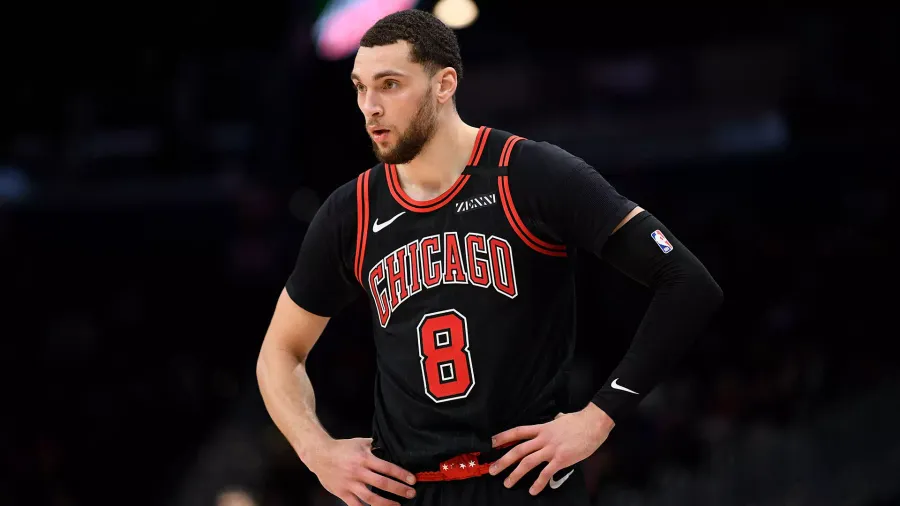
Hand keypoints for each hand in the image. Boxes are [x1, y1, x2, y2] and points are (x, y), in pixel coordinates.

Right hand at [305, 437, 416, 505]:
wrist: (319, 455)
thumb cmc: (342, 448)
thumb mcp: (360, 442)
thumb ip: (375, 446)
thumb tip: (390, 447)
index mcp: (364, 458)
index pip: (387, 467)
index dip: (401, 474)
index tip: (412, 480)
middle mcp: (358, 472)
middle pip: (382, 483)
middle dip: (398, 489)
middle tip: (411, 494)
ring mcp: (350, 484)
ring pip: (370, 498)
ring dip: (386, 503)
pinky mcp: (342, 493)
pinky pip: (356, 505)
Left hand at [488, 403, 614, 495]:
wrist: (593, 423)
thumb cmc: (579, 421)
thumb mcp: (561, 419)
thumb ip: (555, 422)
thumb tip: (556, 419)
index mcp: (542, 428)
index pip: (518, 432)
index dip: (504, 437)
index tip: (491, 442)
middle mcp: (543, 439)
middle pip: (519, 450)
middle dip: (504, 461)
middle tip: (493, 470)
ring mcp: (551, 449)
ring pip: (528, 462)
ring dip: (516, 474)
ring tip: (507, 483)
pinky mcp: (561, 459)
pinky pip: (546, 473)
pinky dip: (538, 483)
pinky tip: (533, 491)